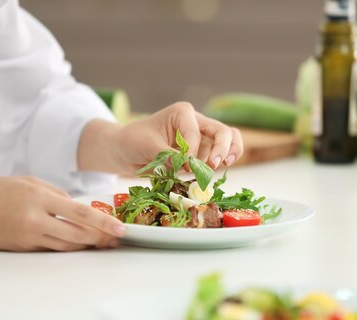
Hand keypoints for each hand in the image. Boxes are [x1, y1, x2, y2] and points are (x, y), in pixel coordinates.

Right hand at [0, 176, 125, 251]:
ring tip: (103, 243)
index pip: (80, 213)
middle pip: (78, 234)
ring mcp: (28, 237)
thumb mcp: (27, 182)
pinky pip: (51, 249)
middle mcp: (35, 220)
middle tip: (116, 240)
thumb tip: (78, 209)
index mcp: (38, 198)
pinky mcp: (22, 249)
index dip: (104, 223)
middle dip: (101, 239)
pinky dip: (67, 247)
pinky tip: (79, 245)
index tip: (121, 230)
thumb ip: (56, 194)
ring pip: (67, 246)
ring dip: (87, 246)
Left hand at [78, 102, 243, 175]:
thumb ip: (168, 156)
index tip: (181, 167)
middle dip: (221, 148)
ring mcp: (202, 136)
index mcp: (182, 113)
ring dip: (230, 152)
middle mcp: (196, 121)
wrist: (125, 150)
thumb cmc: (133, 141)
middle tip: (212, 166)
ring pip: (229, 138)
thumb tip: (187, 166)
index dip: (191, 152)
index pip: (195, 132)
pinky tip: (221, 169)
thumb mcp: (147, 147)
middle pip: (222, 130)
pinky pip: (223, 153)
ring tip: (223, 165)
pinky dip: (226, 160)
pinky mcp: (202, 151)